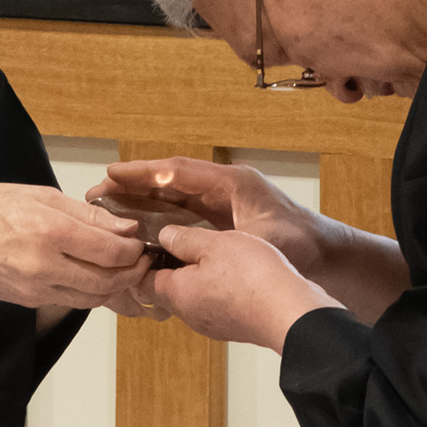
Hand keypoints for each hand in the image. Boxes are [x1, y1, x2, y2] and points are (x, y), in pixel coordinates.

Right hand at [0, 184, 150, 310]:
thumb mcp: (41, 197)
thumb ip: (87, 215)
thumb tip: (125, 228)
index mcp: (50, 232)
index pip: (110, 250)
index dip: (134, 249)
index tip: (141, 241)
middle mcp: (45, 266)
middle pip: (107, 280)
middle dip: (132, 272)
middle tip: (142, 260)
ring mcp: (37, 288)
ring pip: (93, 297)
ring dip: (114, 286)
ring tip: (124, 269)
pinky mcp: (31, 301)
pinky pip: (72, 300)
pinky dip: (91, 291)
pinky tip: (95, 275)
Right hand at [89, 156, 335, 275]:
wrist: (328, 255)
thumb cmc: (303, 245)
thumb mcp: (263, 241)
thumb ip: (222, 241)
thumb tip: (178, 245)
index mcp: (233, 183)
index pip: (179, 172)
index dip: (144, 173)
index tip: (113, 174)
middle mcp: (224, 188)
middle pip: (170, 181)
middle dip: (133, 185)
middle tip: (98, 191)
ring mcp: (223, 204)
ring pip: (174, 197)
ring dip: (142, 201)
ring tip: (108, 207)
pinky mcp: (223, 220)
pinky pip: (184, 214)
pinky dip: (160, 218)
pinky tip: (138, 228)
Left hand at [146, 224, 339, 350]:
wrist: (291, 313)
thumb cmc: (253, 277)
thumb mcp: (214, 243)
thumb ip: (184, 239)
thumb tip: (165, 237)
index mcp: (177, 293)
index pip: (143, 280)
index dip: (145, 260)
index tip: (154, 241)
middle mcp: (190, 315)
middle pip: (169, 289)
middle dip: (173, 266)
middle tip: (187, 242)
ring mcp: (213, 324)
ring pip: (195, 297)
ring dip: (200, 277)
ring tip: (216, 254)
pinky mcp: (234, 327)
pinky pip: (217, 305)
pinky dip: (220, 289)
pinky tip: (237, 273)